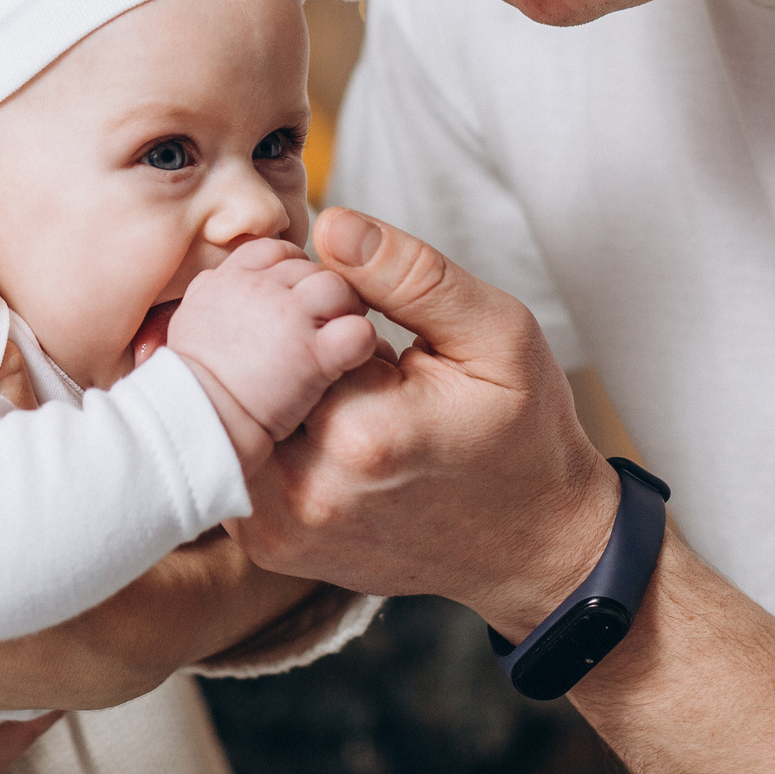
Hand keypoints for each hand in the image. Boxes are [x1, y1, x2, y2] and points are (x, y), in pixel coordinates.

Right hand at [168, 237, 379, 453]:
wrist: (197, 422)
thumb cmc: (192, 386)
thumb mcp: (189, 323)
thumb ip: (213, 296)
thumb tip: (216, 284)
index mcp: (229, 279)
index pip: (276, 251)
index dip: (294, 272)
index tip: (296, 299)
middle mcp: (260, 289)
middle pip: (310, 269)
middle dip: (322, 296)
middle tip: (321, 328)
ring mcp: (289, 318)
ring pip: (336, 289)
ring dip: (346, 312)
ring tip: (339, 341)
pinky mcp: (315, 354)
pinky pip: (356, 331)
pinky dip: (361, 344)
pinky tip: (351, 360)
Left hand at [231, 208, 615, 637]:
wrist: (534, 546)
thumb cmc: (524, 437)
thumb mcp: (495, 335)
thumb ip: (411, 275)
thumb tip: (331, 226)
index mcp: (362, 432)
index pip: (290, 328)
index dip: (321, 312)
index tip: (371, 337)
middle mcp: (309, 490)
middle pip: (253, 376)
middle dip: (288, 353)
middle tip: (364, 371)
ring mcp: (284, 530)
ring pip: (240, 418)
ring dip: (276, 395)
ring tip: (350, 402)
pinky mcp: (275, 547)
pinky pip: (242, 463)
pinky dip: (270, 436)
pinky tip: (329, 434)